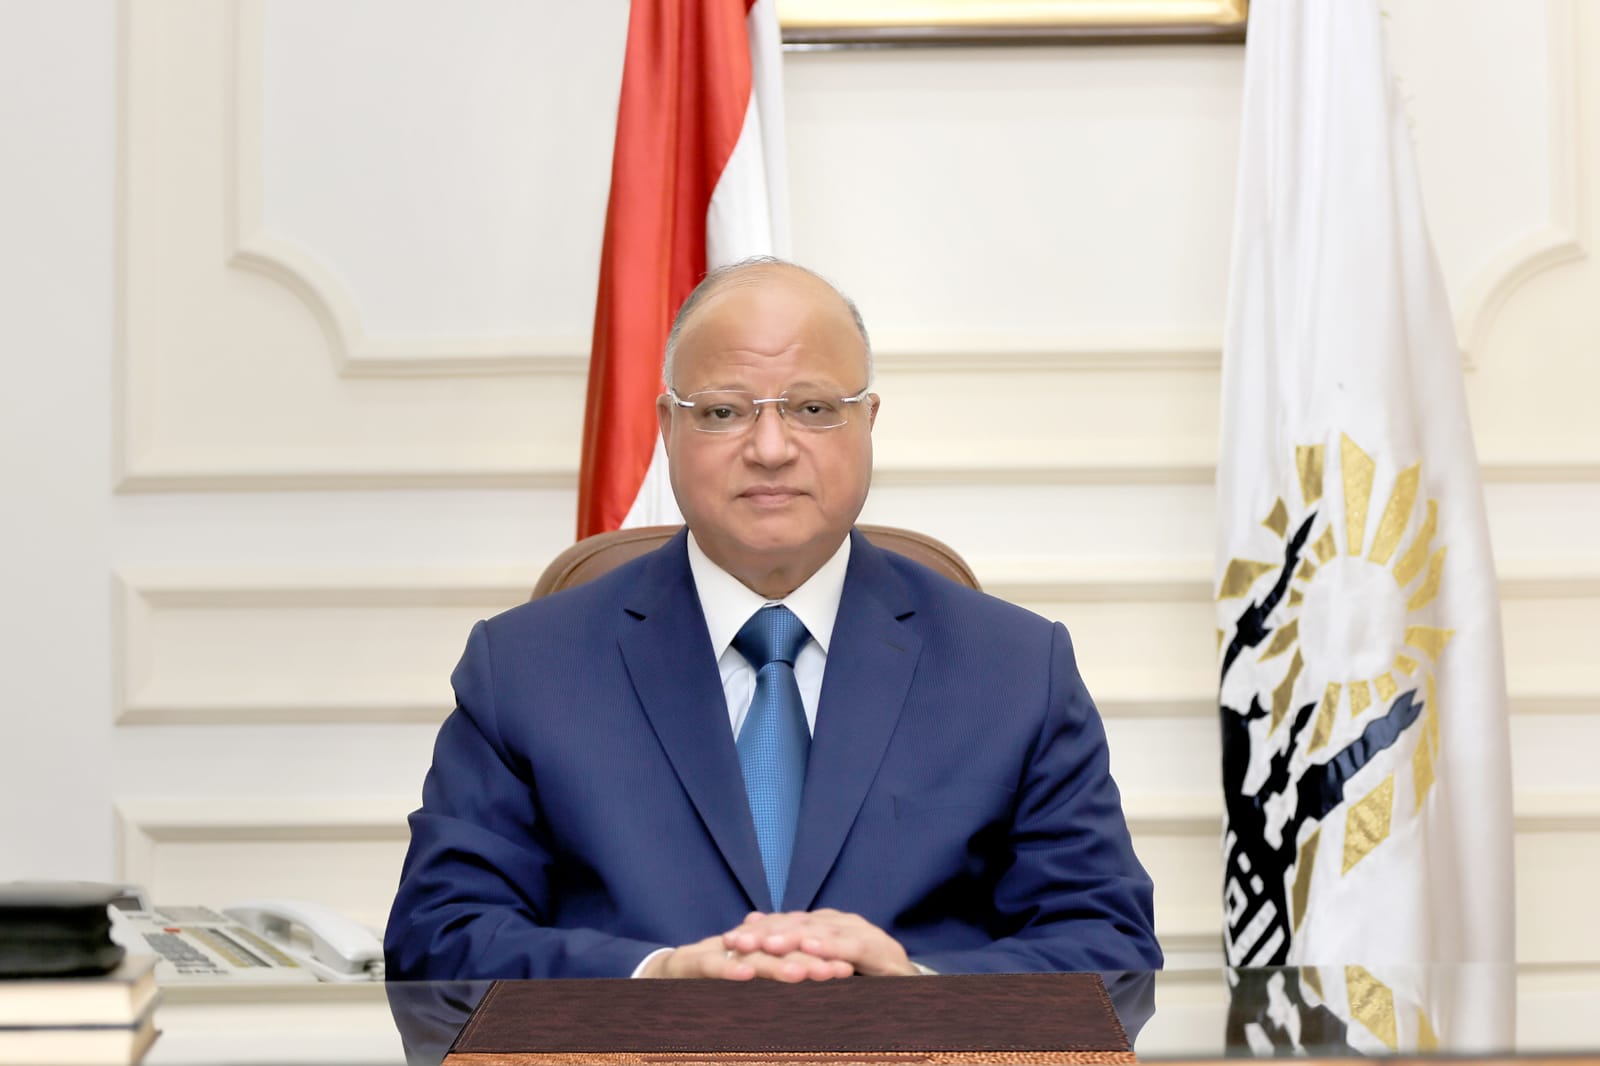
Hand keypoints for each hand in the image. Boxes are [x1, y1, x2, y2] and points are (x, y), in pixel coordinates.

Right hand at [639, 932, 852, 981]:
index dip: (820, 959)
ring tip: (802, 974)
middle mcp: (742, 948)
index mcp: (758, 951)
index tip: (850, 969)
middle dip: (810, 960)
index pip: (794, 953)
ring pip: (751, 957)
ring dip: (777, 965)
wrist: (664, 973)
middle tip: (839, 970)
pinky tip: (746, 975)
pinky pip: (712, 965)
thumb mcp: (747, 985)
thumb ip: (774, 980)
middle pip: (779, 952)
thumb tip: (814, 985)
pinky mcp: (690, 962)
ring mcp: (717, 952)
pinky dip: (728, 969)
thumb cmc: (713, 982)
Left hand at [722, 908, 920, 976]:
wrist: (911, 988)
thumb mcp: (820, 967)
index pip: (784, 924)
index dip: (755, 932)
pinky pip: (852, 945)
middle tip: (736, 942)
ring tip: (766, 944)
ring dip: (792, 937)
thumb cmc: (860, 979)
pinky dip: (831, 945)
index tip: (726, 941)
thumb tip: (749, 923)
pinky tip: (812, 948)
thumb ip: (791, 951)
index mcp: (823, 926)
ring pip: (821, 930)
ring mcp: (861, 932)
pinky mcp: (881, 948)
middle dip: (765, 933)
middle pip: (797, 923)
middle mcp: (839, 922)